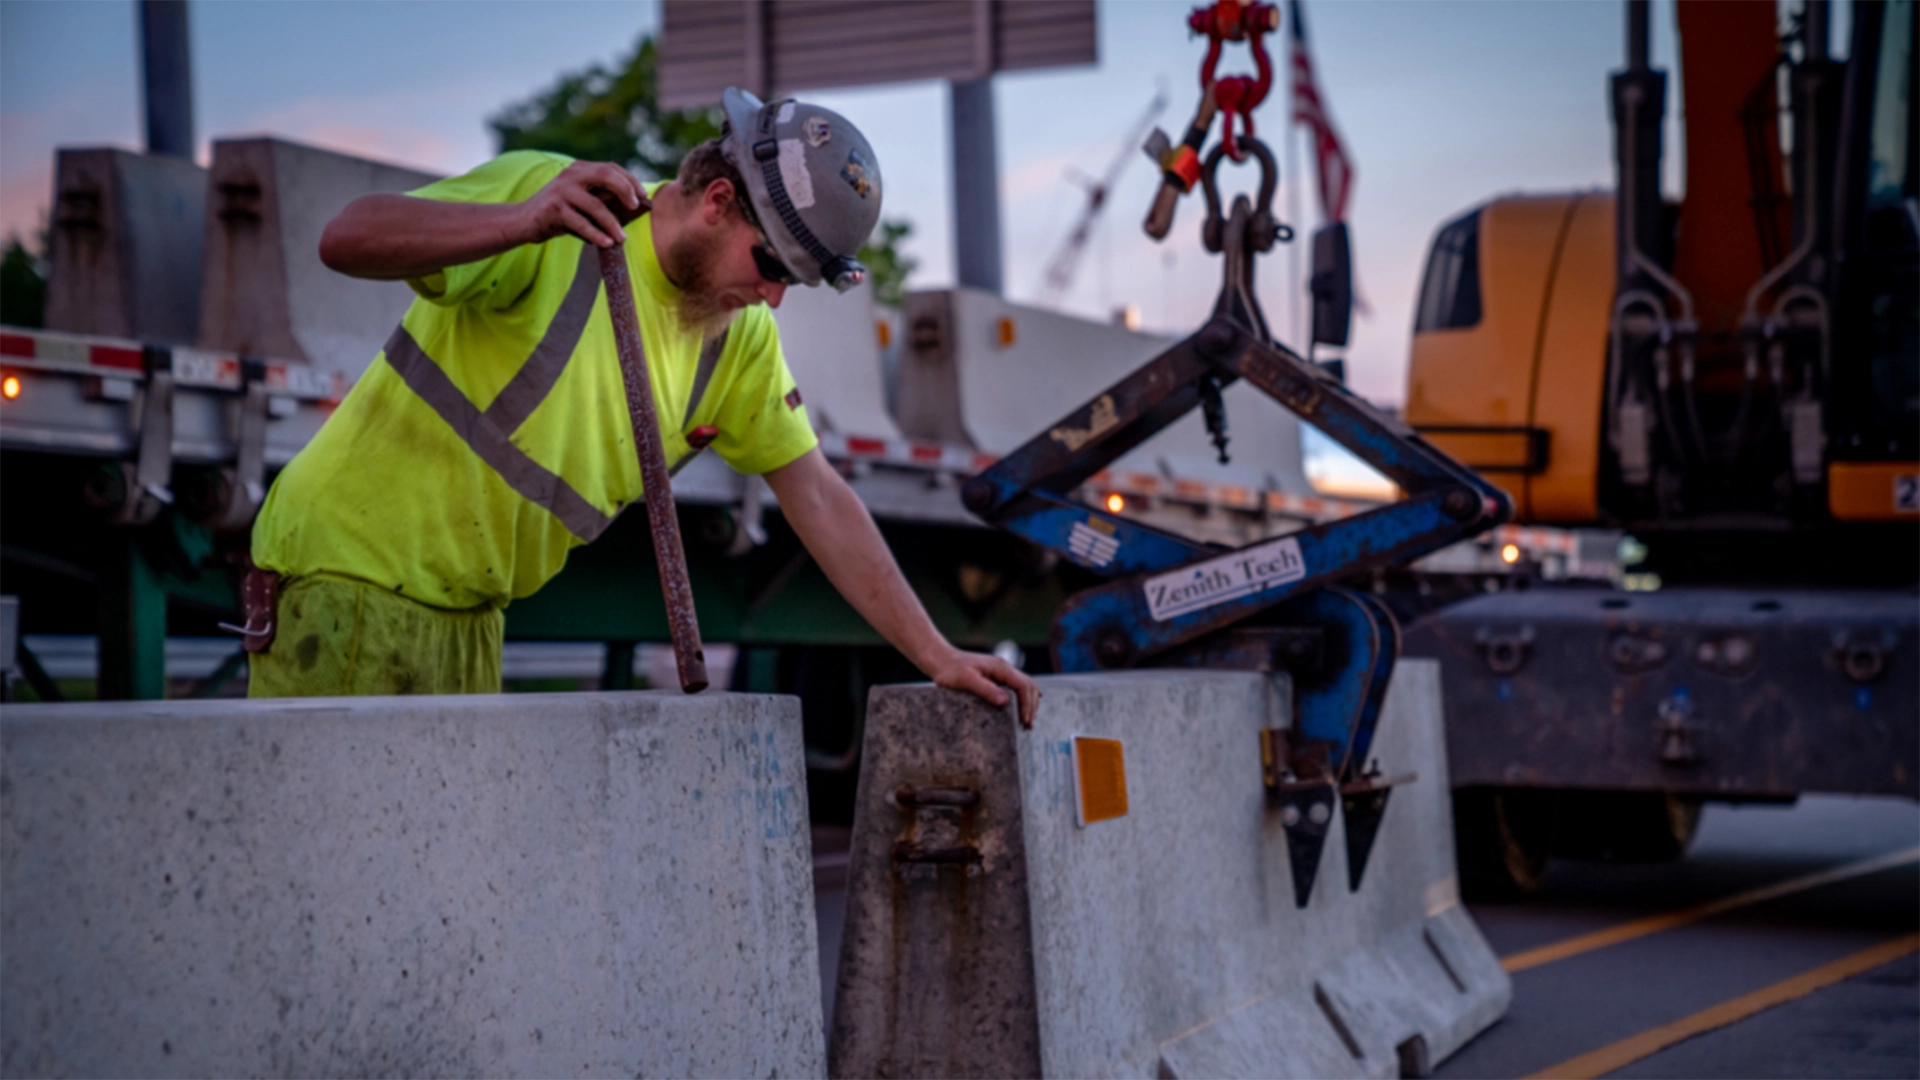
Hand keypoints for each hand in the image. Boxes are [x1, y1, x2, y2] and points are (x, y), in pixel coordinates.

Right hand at [519, 161, 646, 248]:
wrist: (524, 221)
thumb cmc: (560, 213)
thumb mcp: (580, 200)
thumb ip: (600, 199)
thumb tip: (632, 210)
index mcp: (580, 169)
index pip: (610, 168)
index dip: (630, 180)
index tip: (643, 196)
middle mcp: (571, 175)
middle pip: (606, 175)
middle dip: (626, 190)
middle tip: (635, 208)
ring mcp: (562, 191)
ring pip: (596, 206)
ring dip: (613, 224)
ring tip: (622, 239)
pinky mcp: (555, 209)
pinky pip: (581, 223)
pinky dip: (596, 235)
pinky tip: (607, 243)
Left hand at [928, 646, 1040, 729]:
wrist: (939, 659)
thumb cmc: (950, 670)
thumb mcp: (966, 680)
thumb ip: (985, 689)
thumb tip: (1005, 701)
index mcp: (1000, 667)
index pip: (1023, 686)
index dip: (1027, 704)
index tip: (1024, 721)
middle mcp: (1004, 668)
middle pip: (1028, 686)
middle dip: (1031, 706)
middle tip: (1028, 726)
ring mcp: (1000, 672)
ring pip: (1024, 686)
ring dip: (1029, 702)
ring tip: (1027, 721)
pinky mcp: (995, 677)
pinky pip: (1015, 686)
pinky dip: (1022, 698)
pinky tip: (1023, 707)